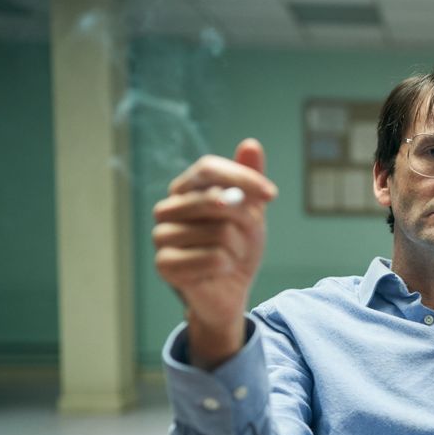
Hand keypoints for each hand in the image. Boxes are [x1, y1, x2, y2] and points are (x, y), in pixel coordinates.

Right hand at [153, 138, 277, 368]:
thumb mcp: (251, 211)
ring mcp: (161, 236)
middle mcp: (166, 209)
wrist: (230, 290)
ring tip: (229, 256)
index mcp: (184, 189)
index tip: (272, 195)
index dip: (243, 179)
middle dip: (245, 221)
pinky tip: (220, 271)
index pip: (208, 168)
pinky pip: (213, 258)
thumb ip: (250, 179)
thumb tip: (251, 144)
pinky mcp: (164, 265)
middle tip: (248, 237)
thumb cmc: (237, 247)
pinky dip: (228, 266)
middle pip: (216, 200)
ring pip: (220, 232)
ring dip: (237, 248)